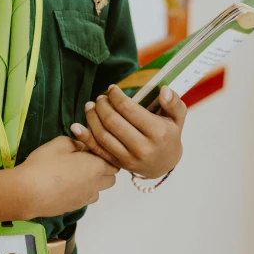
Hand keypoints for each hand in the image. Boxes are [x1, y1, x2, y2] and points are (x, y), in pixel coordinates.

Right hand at [17, 135, 119, 217]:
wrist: (28, 192)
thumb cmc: (44, 165)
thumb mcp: (59, 143)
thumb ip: (76, 142)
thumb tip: (82, 146)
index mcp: (96, 166)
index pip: (113, 160)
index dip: (104, 153)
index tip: (91, 148)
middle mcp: (95, 184)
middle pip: (111, 177)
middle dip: (104, 168)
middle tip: (87, 159)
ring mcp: (86, 198)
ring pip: (100, 190)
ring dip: (95, 181)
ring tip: (77, 173)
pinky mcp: (75, 207)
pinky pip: (87, 197)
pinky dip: (84, 191)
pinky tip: (68, 184)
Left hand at [70, 84, 185, 178]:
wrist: (164, 163)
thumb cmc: (168, 135)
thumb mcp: (177, 118)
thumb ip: (173, 102)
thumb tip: (164, 90)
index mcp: (157, 133)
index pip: (128, 109)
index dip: (115, 96)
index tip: (112, 88)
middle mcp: (142, 148)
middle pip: (112, 122)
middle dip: (102, 105)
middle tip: (100, 97)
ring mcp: (129, 159)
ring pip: (102, 136)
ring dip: (92, 118)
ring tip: (90, 106)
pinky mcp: (118, 164)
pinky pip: (97, 150)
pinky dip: (84, 138)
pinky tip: (76, 126)